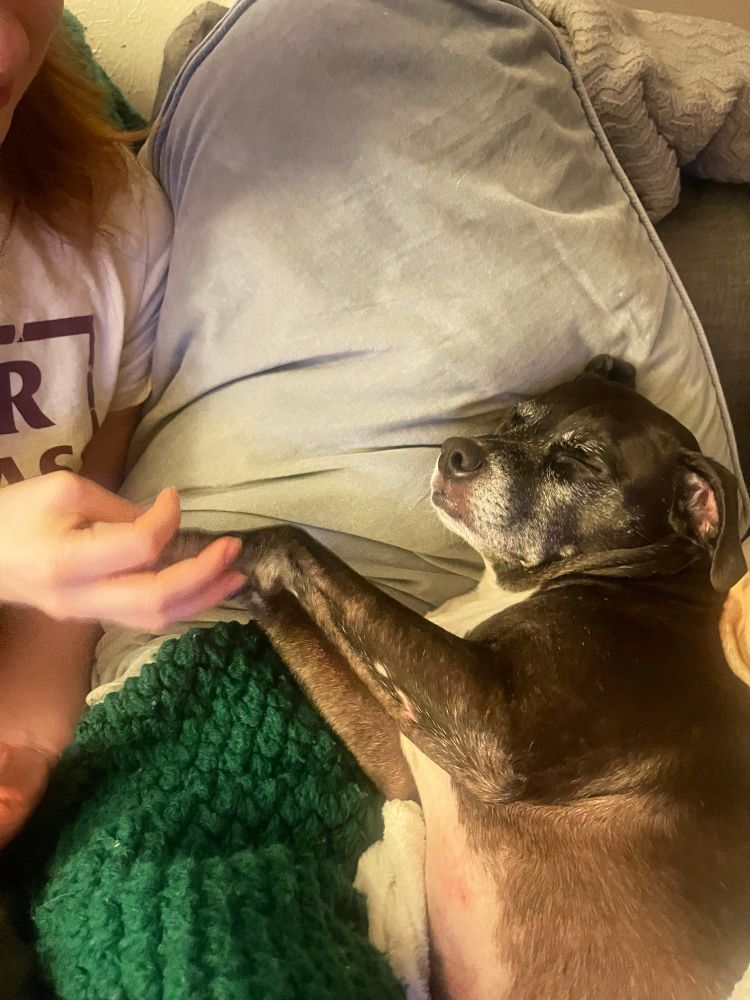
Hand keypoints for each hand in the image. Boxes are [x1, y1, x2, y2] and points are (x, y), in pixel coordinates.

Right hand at [0, 472, 245, 628]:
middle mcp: (81, 598)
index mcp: (69, 561)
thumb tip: (157, 523)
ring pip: (154, 619)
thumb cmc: (15, 514)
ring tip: (234, 577)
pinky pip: (142, 619)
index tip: (173, 496)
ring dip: (201, 598)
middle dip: (204, 575)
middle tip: (233, 549)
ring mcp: (86, 614)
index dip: (168, 520)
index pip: (140, 547)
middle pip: (156, 599)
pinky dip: (180, 604)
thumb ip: (115, 507)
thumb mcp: (62, 489)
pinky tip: (202, 589)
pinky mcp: (91, 617)